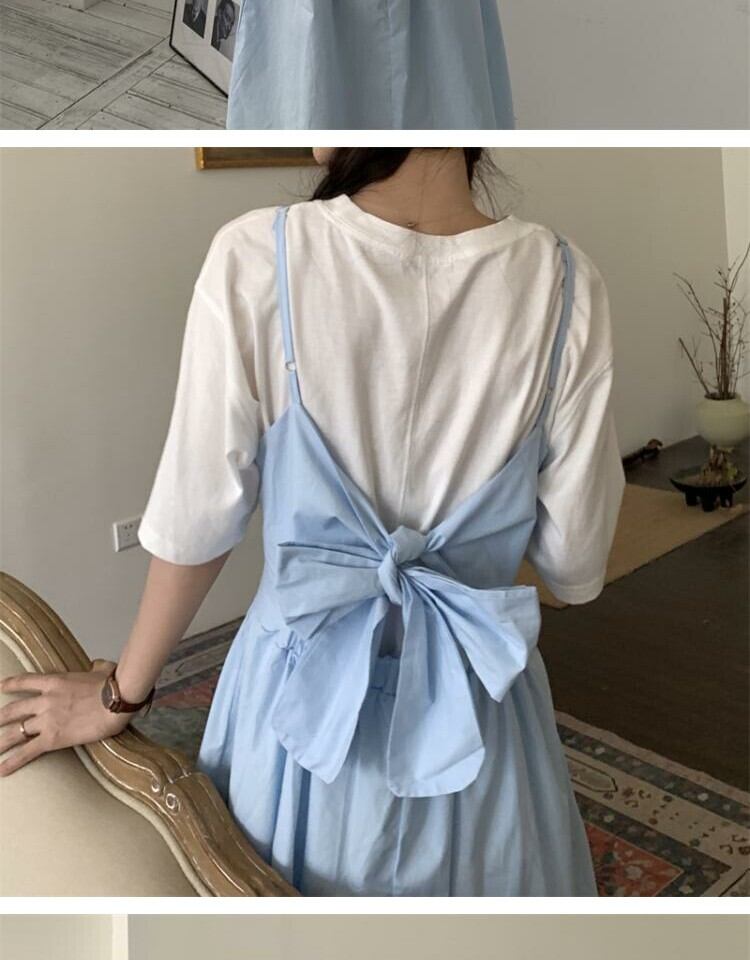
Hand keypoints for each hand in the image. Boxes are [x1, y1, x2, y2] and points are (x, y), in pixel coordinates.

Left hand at [0, 660, 130, 775]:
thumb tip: (98, 666)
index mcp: (55, 681)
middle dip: (0, 718)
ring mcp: (47, 719)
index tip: (0, 687)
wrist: (116, 700)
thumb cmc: (113, 684)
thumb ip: (95, 667)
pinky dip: (13, 761)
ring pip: (15, 732)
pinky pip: (28, 751)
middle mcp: (45, 700)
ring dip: (0, 742)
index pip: (25, 681)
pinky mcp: (53, 738)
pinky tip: (2, 769)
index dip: (10, 684)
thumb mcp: (102, 669)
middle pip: (14, 710)